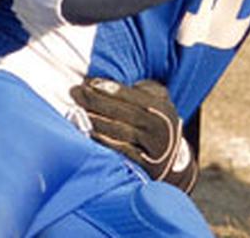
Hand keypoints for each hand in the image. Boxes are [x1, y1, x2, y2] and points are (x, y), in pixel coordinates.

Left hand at [70, 77, 197, 191]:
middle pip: (125, 113)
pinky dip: (103, 142)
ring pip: (121, 132)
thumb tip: (111, 83)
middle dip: (97, 101)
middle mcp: (160, 129)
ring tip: (76, 110)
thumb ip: (143, 90)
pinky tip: (87, 133)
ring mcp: (153, 149)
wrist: (175, 164)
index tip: (90, 82)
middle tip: (75, 92)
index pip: (135, 96)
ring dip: (96, 121)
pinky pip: (121, 153)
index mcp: (162, 109)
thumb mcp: (159, 103)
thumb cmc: (157, 124)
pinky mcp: (144, 167)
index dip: (111, 89)